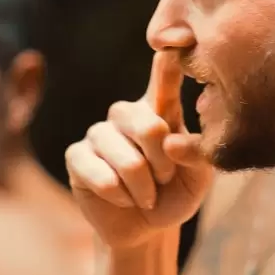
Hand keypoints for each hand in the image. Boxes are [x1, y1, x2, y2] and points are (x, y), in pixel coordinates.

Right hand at [66, 50, 213, 248]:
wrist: (147, 228)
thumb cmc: (176, 194)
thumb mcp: (198, 175)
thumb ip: (193, 152)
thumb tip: (170, 139)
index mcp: (160, 109)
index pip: (164, 78)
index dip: (167, 64)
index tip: (172, 46)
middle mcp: (127, 114)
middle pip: (147, 124)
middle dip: (163, 163)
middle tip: (165, 179)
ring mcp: (99, 133)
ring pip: (125, 158)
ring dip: (143, 187)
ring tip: (146, 196)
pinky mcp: (76, 156)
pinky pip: (98, 174)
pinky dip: (118, 195)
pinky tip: (123, 199)